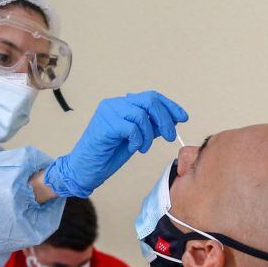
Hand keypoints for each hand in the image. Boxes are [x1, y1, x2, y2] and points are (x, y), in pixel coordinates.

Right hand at [44, 91, 187, 197]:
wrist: (84, 169)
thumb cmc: (107, 155)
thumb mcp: (136, 138)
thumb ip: (150, 127)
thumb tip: (171, 120)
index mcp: (122, 105)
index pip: (151, 97)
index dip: (170, 106)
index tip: (183, 117)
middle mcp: (114, 104)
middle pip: (149, 101)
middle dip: (164, 118)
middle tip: (169, 136)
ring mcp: (108, 113)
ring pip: (141, 114)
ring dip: (148, 134)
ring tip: (143, 147)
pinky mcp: (104, 125)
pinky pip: (131, 128)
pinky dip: (137, 139)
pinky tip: (132, 148)